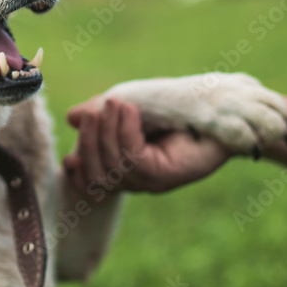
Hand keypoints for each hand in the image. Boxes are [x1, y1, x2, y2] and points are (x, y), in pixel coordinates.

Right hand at [63, 98, 229, 194]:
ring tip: (116, 103)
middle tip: (94, 112)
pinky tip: (130, 111)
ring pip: (113, 167)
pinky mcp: (166, 174)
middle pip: (98, 176)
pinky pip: (133, 158)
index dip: (77, 176)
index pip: (93, 183)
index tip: (69, 158)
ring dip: (107, 132)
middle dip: (90, 142)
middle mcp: (138, 178)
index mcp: (127, 166)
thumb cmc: (175, 103)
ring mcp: (152, 179)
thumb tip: (72, 117)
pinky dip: (125, 132)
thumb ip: (101, 112)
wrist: (217, 106)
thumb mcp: (130, 103)